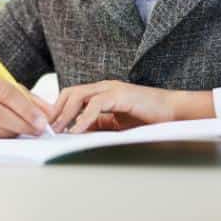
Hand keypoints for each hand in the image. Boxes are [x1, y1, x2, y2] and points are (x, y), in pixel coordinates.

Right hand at [0, 67, 53, 137]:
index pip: (6, 93)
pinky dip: (1, 140)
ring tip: (25, 132)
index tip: (41, 120)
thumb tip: (49, 114)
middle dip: (21, 124)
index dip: (26, 109)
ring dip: (12, 133)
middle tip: (37, 130)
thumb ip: (29, 99)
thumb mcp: (10, 87)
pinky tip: (11, 136)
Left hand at [51, 80, 214, 133]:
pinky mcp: (121, 95)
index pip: (71, 95)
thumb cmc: (147, 117)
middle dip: (56, 110)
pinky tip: (77, 131)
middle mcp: (104, 87)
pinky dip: (84, 118)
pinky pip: (96, 104)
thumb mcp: (116, 124)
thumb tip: (76, 134)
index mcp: (101, 92)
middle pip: (70, 92)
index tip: (47, 126)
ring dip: (65, 114)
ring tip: (58, 130)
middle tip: (48, 129)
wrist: (172, 112)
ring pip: (79, 95)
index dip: (57, 109)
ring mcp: (112, 89)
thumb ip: (97, 125)